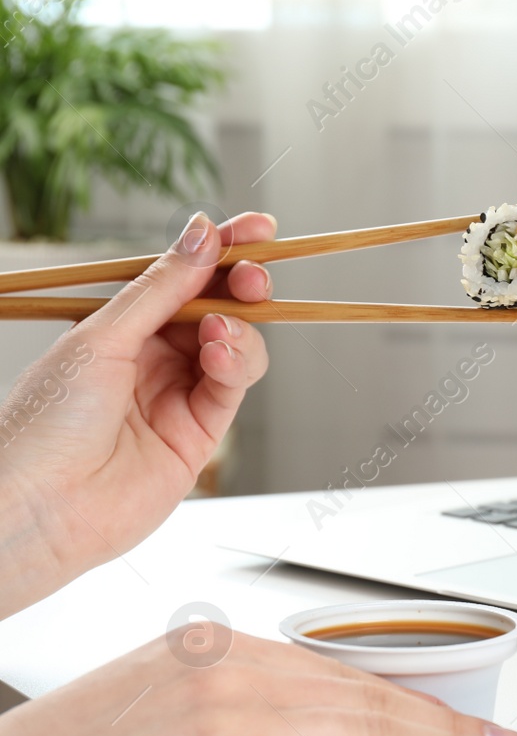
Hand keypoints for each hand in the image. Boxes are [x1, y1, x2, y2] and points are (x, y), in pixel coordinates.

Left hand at [0, 212, 274, 615]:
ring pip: (234, 344)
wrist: (41, 507)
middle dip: (240, 285)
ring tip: (221, 330)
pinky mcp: (201, 434)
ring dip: (238, 327)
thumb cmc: (46, 425)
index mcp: (117, 327)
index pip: (179, 277)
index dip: (218, 251)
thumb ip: (161, 287)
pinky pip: (234, 385)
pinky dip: (237, 362)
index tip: (255, 228)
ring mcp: (177, 395)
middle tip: (254, 273)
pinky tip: (221, 356)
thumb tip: (200, 233)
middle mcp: (150, 357)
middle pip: (215, 307)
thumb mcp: (102, 337)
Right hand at [0, 629, 516, 735]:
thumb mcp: (155, 706)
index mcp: (218, 651)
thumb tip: (301, 728)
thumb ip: (230, 704)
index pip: (344, 674)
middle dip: (450, 723)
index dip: (414, 699)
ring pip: (372, 734)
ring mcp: (233, 723)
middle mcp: (233, 675)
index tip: (458, 718)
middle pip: (370, 698)